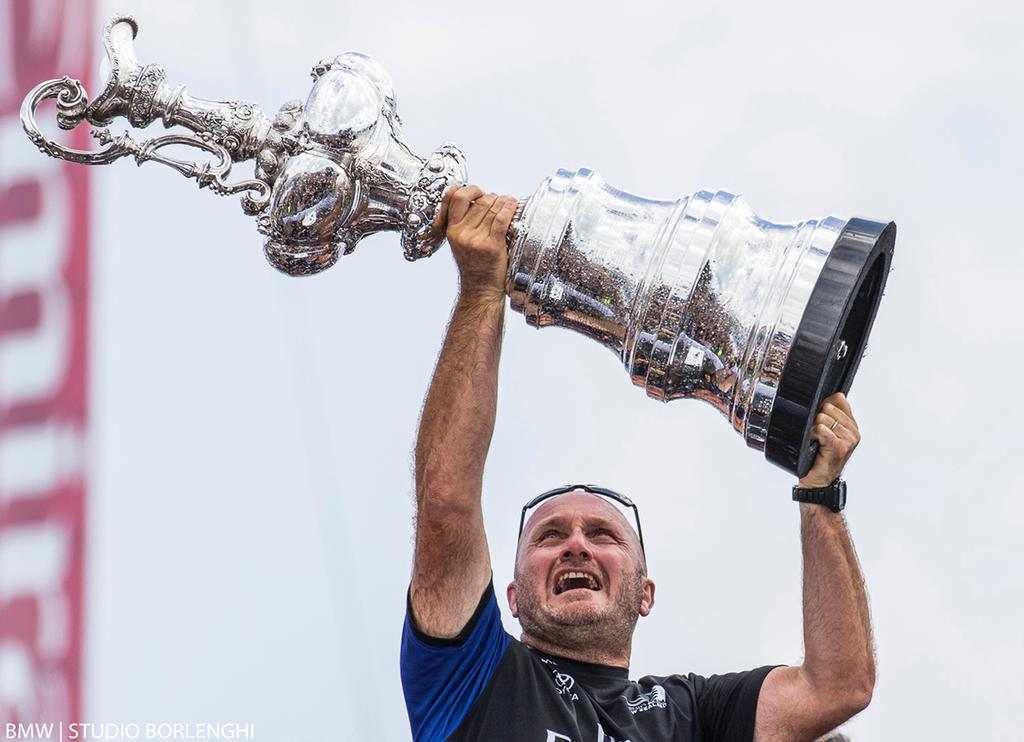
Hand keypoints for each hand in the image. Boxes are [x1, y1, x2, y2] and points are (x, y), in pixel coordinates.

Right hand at [440, 184, 517, 302]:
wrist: (481, 289)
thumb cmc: (474, 265)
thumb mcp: (460, 243)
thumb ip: (464, 222)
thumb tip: (479, 199)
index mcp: (451, 230)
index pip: (454, 197)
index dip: (468, 189)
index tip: (478, 192)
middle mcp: (461, 233)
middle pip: (479, 201)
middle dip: (492, 197)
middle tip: (498, 201)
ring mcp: (476, 239)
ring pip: (491, 207)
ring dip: (503, 201)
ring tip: (508, 202)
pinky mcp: (492, 245)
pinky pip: (501, 219)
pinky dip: (509, 208)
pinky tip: (513, 205)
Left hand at [798, 392, 860, 487]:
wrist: (818, 480)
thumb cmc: (819, 457)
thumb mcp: (826, 430)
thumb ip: (830, 412)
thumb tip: (835, 395)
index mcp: (851, 424)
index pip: (838, 399)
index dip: (823, 407)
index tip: (819, 420)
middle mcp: (853, 431)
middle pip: (828, 407)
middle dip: (817, 419)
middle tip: (817, 435)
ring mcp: (848, 439)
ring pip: (823, 418)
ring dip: (813, 429)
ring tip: (816, 442)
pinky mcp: (840, 446)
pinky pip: (822, 429)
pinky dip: (814, 435)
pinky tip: (815, 444)